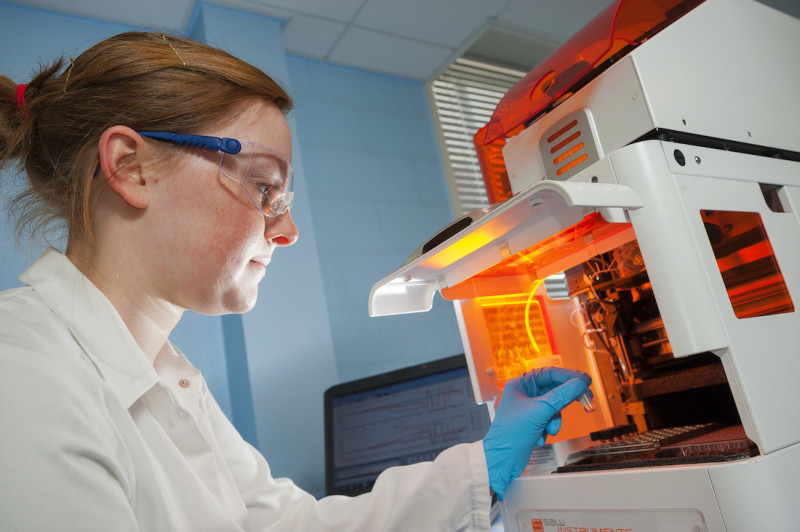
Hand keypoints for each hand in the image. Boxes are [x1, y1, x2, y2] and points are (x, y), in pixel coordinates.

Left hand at [483, 367, 590, 499]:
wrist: (503, 460)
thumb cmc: (511, 434)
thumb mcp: (540, 411)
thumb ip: (562, 396)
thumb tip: (579, 384)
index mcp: (520, 384)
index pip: (549, 374)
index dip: (568, 376)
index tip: (584, 380)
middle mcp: (523, 394)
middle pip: (553, 389)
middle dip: (566, 399)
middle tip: (585, 399)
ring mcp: (528, 408)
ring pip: (553, 406)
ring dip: (555, 419)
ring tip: (550, 429)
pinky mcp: (533, 422)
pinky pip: (549, 419)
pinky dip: (549, 428)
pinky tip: (541, 437)